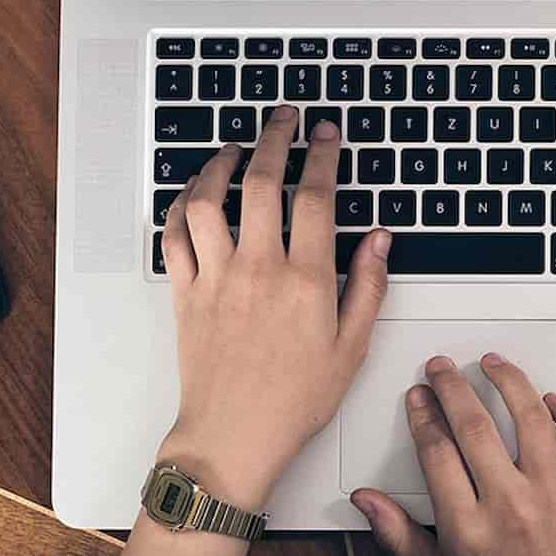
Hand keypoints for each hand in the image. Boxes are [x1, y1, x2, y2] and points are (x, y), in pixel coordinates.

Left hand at [158, 106, 391, 506]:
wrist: (233, 437)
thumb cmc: (293, 402)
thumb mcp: (351, 349)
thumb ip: (368, 287)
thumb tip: (380, 240)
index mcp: (306, 281)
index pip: (316, 198)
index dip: (322, 155)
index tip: (325, 134)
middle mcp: (259, 269)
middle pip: (262, 182)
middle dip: (274, 138)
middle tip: (283, 119)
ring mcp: (216, 277)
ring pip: (208, 200)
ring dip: (219, 164)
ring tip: (234, 148)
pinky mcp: (185, 293)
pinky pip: (174, 235)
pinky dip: (180, 206)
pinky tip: (194, 195)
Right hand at [351, 354, 555, 555]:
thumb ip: (399, 536)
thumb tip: (364, 500)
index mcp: (466, 528)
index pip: (436, 451)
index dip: (422, 415)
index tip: (417, 396)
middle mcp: (508, 506)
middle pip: (474, 426)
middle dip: (451, 387)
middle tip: (440, 367)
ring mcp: (550, 497)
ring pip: (530, 420)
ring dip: (509, 383)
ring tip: (491, 363)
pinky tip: (550, 401)